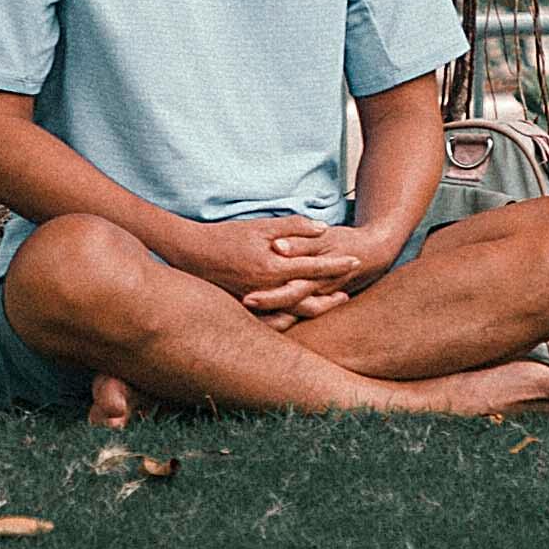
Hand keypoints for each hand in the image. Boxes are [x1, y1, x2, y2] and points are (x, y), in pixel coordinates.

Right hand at [169, 214, 372, 314]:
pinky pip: (276, 322)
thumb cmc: (227, 236)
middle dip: (332, 294)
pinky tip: (301, 316)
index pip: (315, 267)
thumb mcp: (262, 226)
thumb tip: (324, 228)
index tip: (356, 261)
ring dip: (317, 308)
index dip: (337, 264)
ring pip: (296, 313)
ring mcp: (259, 303)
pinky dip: (292, 320)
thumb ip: (294, 227)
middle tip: (349, 291)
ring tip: (332, 303)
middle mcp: (269, 289)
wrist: (192, 254)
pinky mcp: (248, 310)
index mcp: (274, 266)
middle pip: (310, 298)